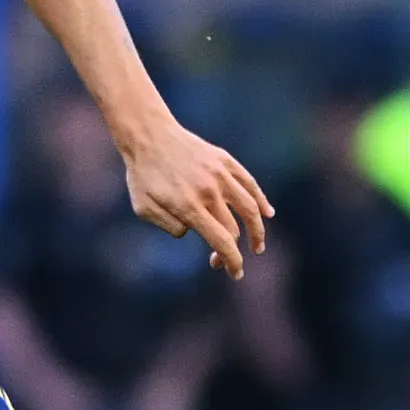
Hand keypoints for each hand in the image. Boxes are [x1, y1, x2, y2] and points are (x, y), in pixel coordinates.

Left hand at [121, 123, 273, 279]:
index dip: (232, 261)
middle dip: (233, 251)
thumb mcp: (143, 208)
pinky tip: (267, 213)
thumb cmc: (142, 176)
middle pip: (234, 228)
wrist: (148, 136)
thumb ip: (169, 226)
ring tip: (257, 246)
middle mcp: (209, 192)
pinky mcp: (225, 161)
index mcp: (189, 206)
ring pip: (250, 208)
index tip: (235, 273)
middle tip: (223, 262)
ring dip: (257, 230)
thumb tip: (193, 232)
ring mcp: (220, 175)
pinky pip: (249, 184)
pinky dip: (261, 200)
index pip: (221, 241)